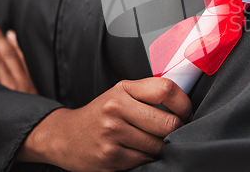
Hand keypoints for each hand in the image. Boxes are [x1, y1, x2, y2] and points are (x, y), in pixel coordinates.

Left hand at [0, 20, 36, 93]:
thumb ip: (19, 56)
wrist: (33, 121)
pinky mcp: (1, 94)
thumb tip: (11, 35)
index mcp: (25, 75)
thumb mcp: (28, 79)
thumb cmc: (30, 100)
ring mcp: (8, 87)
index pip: (16, 54)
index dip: (7, 40)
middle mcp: (17, 80)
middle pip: (7, 56)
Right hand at [18, 77, 191, 170]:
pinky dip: (147, 158)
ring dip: (160, 146)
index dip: (184, 103)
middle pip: (168, 122)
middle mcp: (116, 108)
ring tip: (150, 140)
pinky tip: (137, 150)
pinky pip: (145, 160)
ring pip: (159, 145)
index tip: (185, 111)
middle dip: (176, 129)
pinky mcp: (110, 157)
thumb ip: (148, 92)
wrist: (65, 136)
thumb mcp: (121, 93)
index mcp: (124, 89)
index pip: (166, 89)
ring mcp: (112, 133)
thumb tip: (183, 103)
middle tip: (172, 130)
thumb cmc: (101, 113)